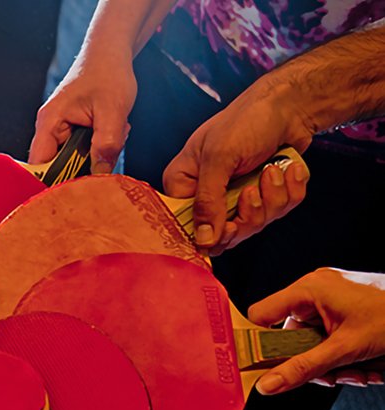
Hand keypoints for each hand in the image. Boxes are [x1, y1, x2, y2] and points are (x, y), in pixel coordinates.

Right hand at [30, 52, 135, 173]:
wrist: (111, 52)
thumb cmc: (108, 72)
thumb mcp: (113, 110)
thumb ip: (107, 144)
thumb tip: (100, 176)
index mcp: (49, 123)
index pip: (40, 166)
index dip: (52, 184)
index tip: (72, 194)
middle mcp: (50, 129)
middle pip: (57, 168)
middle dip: (84, 168)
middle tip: (107, 154)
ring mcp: (61, 131)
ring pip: (74, 162)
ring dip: (96, 157)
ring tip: (114, 135)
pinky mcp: (73, 133)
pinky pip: (83, 153)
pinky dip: (100, 149)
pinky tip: (113, 132)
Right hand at [162, 73, 311, 251]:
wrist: (290, 104)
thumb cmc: (248, 119)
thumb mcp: (220, 159)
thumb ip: (208, 201)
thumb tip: (202, 240)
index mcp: (184, 184)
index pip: (186, 227)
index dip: (209, 233)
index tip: (230, 224)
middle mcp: (206, 195)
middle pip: (223, 235)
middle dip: (248, 214)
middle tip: (253, 190)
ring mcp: (235, 198)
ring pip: (253, 225)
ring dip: (272, 199)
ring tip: (272, 169)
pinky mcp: (262, 197)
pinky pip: (277, 213)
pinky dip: (289, 192)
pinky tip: (286, 169)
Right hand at [250, 268, 384, 393]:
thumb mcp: (345, 350)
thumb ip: (302, 369)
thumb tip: (267, 384)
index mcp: (310, 289)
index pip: (261, 315)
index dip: (257, 343)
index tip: (261, 367)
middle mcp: (315, 292)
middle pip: (288, 338)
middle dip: (311, 363)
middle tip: (332, 375)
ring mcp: (329, 303)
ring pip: (309, 346)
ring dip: (331, 367)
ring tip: (358, 371)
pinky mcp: (341, 315)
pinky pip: (326, 343)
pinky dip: (341, 360)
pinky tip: (362, 366)